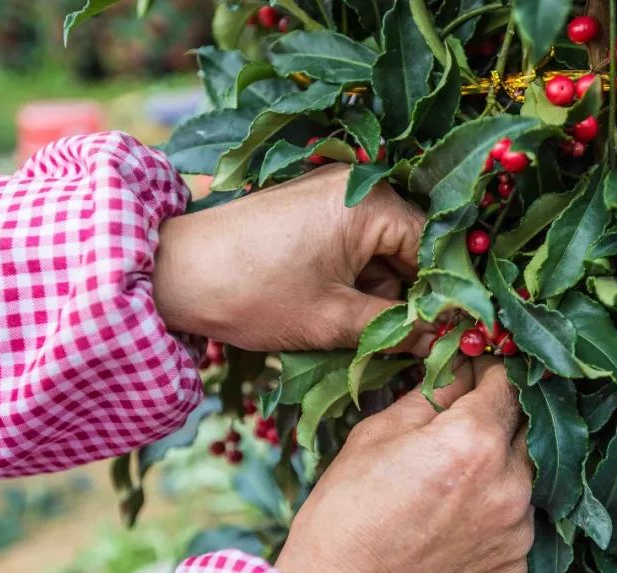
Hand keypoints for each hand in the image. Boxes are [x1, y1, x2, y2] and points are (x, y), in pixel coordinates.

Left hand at [153, 164, 427, 351]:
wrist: (172, 272)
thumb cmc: (253, 293)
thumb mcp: (333, 321)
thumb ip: (395, 330)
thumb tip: (441, 342)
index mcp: (371, 203)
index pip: (434, 248)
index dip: (440, 295)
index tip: (444, 336)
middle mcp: (357, 186)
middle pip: (409, 248)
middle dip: (404, 295)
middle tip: (396, 340)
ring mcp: (330, 193)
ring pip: (380, 251)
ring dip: (375, 291)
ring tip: (351, 328)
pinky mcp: (308, 206)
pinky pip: (352, 244)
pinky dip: (351, 277)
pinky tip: (332, 308)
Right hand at [275, 357, 534, 572]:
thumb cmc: (345, 512)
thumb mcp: (378, 433)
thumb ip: (432, 395)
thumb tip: (460, 368)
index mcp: (475, 441)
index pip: (507, 383)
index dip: (490, 370)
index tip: (475, 369)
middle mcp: (510, 485)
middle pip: (525, 428)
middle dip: (498, 418)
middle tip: (463, 422)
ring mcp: (517, 532)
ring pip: (526, 478)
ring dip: (500, 467)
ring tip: (454, 479)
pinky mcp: (514, 568)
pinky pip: (516, 524)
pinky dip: (495, 514)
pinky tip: (456, 520)